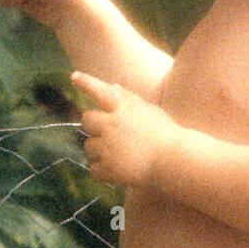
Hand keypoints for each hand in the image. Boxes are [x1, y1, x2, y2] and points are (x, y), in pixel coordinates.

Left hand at [72, 70, 175, 186]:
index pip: (99, 91)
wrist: (173, 161)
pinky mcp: (108, 167)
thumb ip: (129, 99)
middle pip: (86, 120)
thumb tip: (112, 86)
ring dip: (99, 150)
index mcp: (123, 108)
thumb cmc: (164, 134)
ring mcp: (108, 147)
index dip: (86, 83)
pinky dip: (103, 170)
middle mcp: (112, 124)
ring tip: (120, 154)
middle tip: (109, 133)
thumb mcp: (150, 111)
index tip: (75, 77)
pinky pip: (93, 168)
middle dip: (94, 126)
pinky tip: (118, 169)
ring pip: (88, 146)